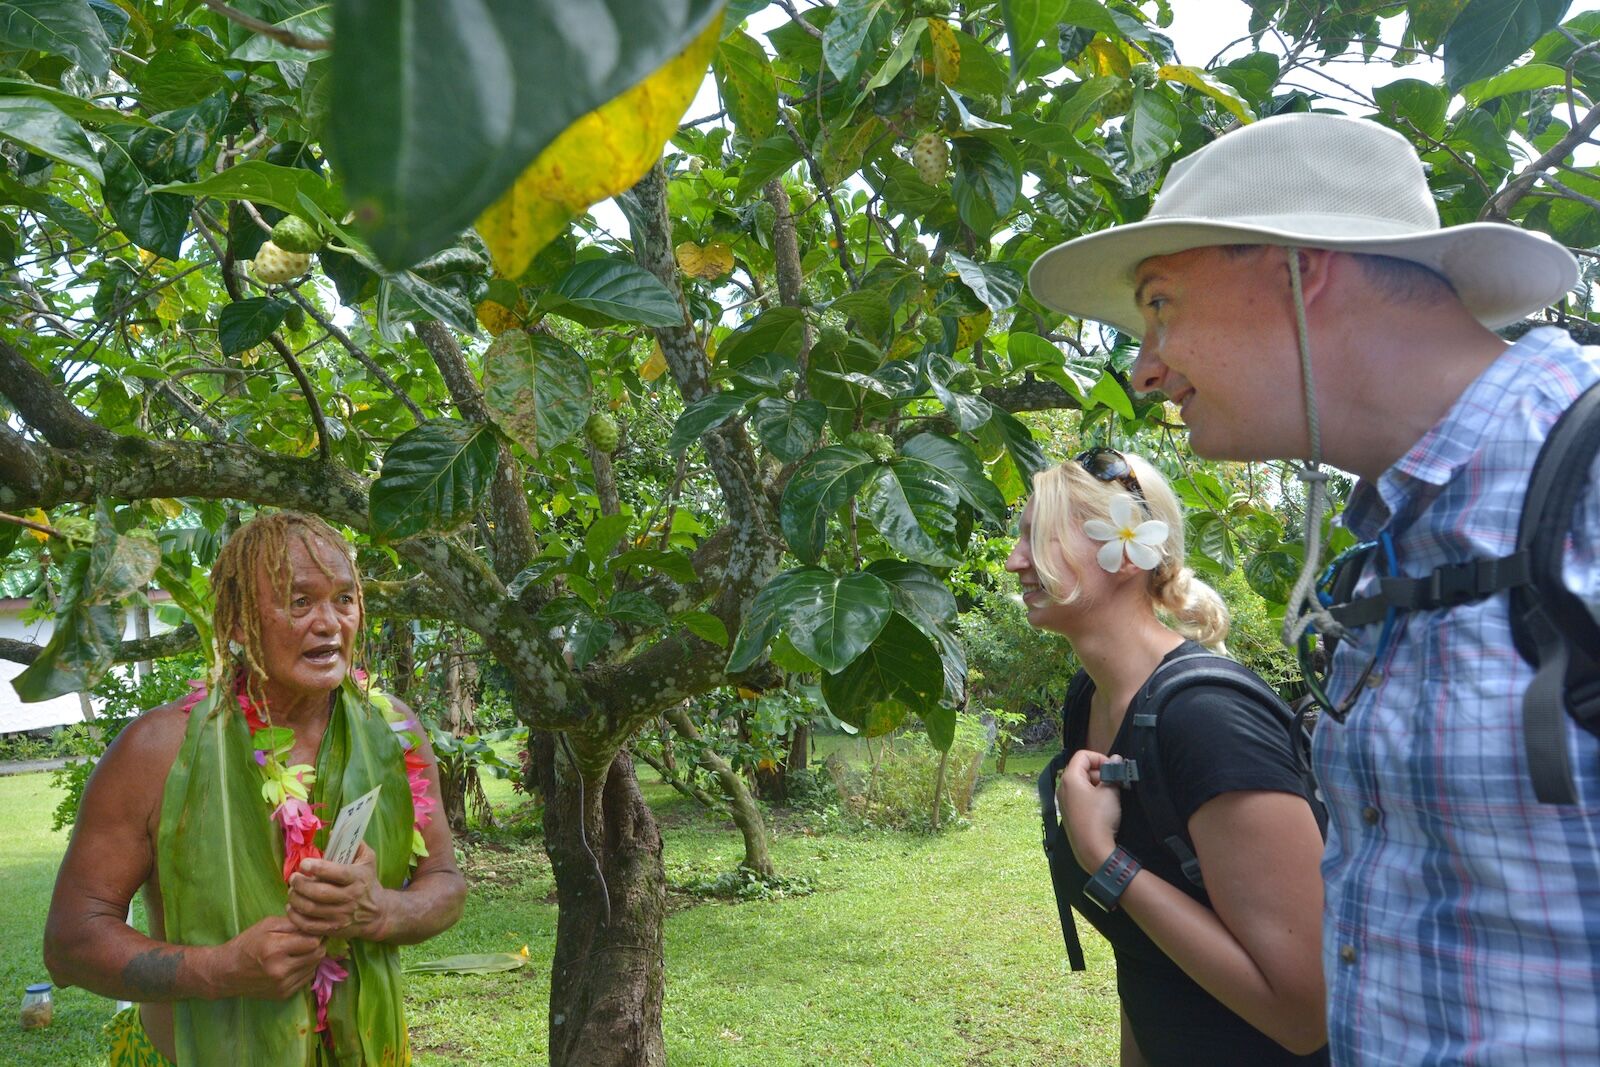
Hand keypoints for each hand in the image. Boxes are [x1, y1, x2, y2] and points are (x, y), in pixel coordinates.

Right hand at [220, 915, 324, 999]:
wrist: (226, 973)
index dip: (315, 933)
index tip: (310, 930)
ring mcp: (282, 985)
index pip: (313, 942)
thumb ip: (292, 923)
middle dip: (317, 944)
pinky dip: (304, 969)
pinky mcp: (283, 995)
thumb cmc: (246, 944)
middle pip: (318, 955)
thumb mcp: (266, 925)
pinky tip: (292, 963)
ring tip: (298, 951)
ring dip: (311, 957)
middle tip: (307, 939)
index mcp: (275, 949)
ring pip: (314, 967)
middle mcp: (280, 970)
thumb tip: (315, 924)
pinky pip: (306, 978)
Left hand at [287, 843, 386, 941]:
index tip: (304, 864)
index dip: (317, 867)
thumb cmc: (368, 882)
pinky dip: (296, 917)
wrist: (377, 913)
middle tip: (293, 878)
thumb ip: (354, 844)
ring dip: (296, 899)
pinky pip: (309, 926)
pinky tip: (292, 907)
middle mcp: (350, 898)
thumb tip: (332, 832)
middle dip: (301, 884)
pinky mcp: (333, 929)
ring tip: (292, 891)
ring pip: (311, 909)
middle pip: (319, 892)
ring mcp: (341, 916)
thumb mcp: (368, 860)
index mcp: (358, 878)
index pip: (336, 873)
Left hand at [1057, 749, 1123, 871]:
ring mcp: (1065, 801)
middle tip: (1116, 782)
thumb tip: (1116, 759)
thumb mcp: (1110, 792)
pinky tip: (1105, 806)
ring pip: (1082, 783)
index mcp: (1069, 778)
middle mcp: (1063, 788)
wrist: (1092, 849)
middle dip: (1101, 772)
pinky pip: (1081, 796)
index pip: (1083, 755)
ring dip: (1098, 784)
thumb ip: (1112, 773)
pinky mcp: (1069, 813)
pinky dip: (1093, 795)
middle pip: (1082, 769)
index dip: (1100, 758)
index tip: (1113, 768)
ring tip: (1113, 794)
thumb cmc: (1099, 817)